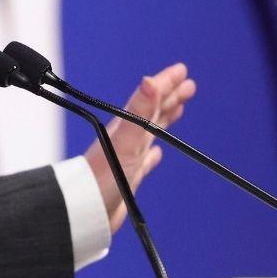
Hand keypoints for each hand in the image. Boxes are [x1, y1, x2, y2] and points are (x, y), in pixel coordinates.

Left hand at [85, 63, 195, 231]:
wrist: (87, 207)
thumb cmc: (103, 174)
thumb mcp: (126, 139)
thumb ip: (139, 111)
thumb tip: (150, 81)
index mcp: (128, 125)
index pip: (151, 97)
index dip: (166, 82)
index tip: (181, 70)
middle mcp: (128, 137)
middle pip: (153, 110)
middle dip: (171, 95)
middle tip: (189, 84)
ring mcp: (129, 156)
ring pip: (151, 131)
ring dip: (164, 118)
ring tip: (178, 108)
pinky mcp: (129, 176)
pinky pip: (146, 160)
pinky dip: (154, 154)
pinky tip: (157, 154)